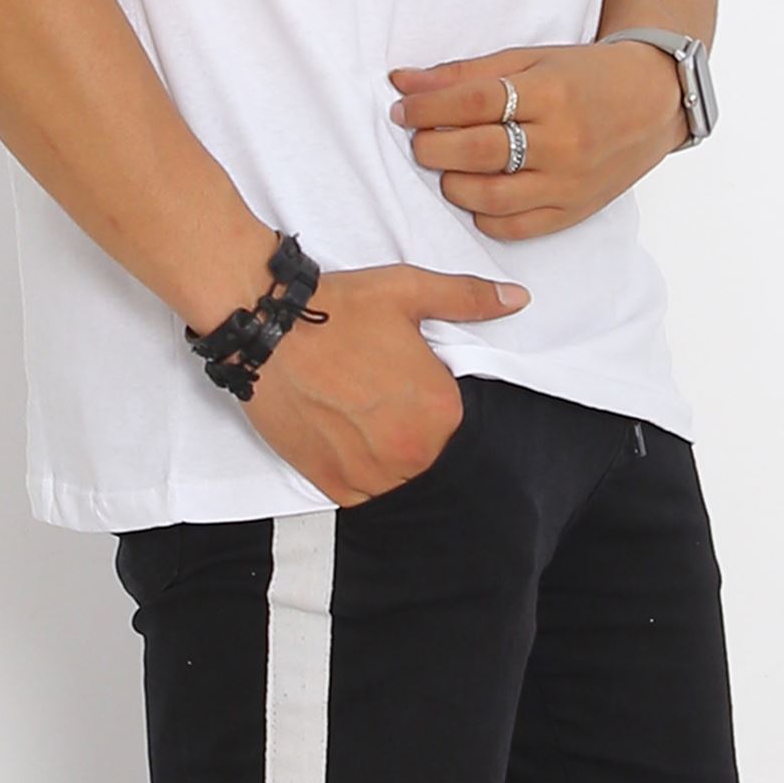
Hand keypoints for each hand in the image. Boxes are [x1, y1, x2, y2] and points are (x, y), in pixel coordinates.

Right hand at [241, 264, 530, 506]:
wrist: (266, 328)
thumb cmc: (338, 308)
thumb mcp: (410, 290)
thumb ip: (469, 299)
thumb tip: (517, 299)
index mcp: (441, 412)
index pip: (454, 417)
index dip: (430, 392)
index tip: (406, 373)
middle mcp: (412, 454)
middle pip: (427, 449)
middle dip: (409, 424)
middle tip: (376, 389)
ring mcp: (372, 476)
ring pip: (397, 475)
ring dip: (385, 451)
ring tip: (355, 410)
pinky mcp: (333, 486)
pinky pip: (362, 492)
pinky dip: (357, 468)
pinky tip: (341, 432)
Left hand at [387, 40, 688, 241]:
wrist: (654, 100)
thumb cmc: (587, 74)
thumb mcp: (530, 59)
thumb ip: (466, 73)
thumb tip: (402, 81)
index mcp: (550, 93)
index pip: (475, 101)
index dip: (428, 107)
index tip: (401, 108)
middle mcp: (562, 141)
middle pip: (478, 152)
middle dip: (431, 147)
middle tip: (419, 138)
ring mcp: (569, 182)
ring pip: (490, 197)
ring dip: (452, 183)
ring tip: (447, 165)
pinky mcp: (574, 211)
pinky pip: (515, 228)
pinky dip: (483, 215)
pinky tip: (476, 193)